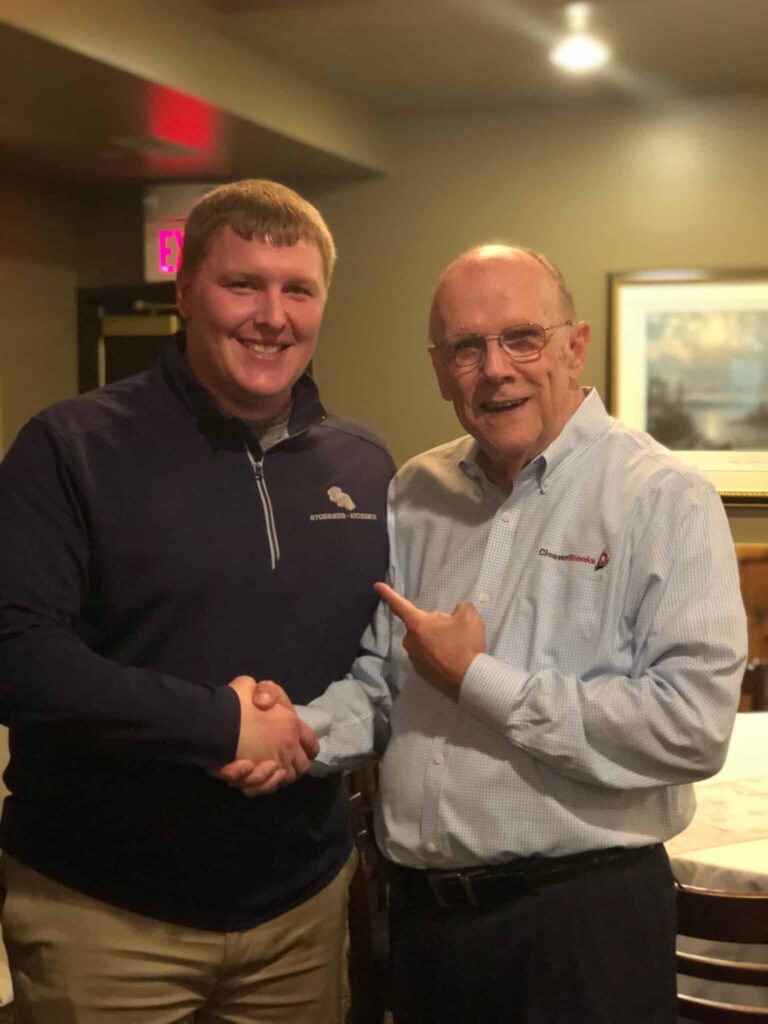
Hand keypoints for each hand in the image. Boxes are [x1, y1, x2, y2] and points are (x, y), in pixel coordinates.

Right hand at [209, 676, 317, 795]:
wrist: (215, 721)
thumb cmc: (235, 701)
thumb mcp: (250, 685)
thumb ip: (264, 693)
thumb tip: (264, 702)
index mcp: (291, 725)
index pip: (311, 742)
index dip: (309, 748)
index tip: (306, 752)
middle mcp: (287, 748)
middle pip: (301, 766)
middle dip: (295, 765)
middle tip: (283, 762)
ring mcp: (273, 765)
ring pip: (284, 779)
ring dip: (277, 776)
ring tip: (266, 769)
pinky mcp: (256, 778)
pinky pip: (264, 787)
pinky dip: (262, 785)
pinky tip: (252, 775)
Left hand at [375, 582, 484, 697]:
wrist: (469, 679)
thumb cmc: (465, 644)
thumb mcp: (468, 616)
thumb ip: (460, 607)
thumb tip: (454, 615)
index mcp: (417, 624)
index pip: (400, 605)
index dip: (389, 594)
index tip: (377, 586)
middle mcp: (410, 641)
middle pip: (420, 625)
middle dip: (433, 625)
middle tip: (453, 631)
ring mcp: (414, 658)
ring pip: (424, 641)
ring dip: (435, 640)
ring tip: (455, 647)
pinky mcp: (421, 672)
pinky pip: (427, 656)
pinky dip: (437, 654)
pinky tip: (451, 658)